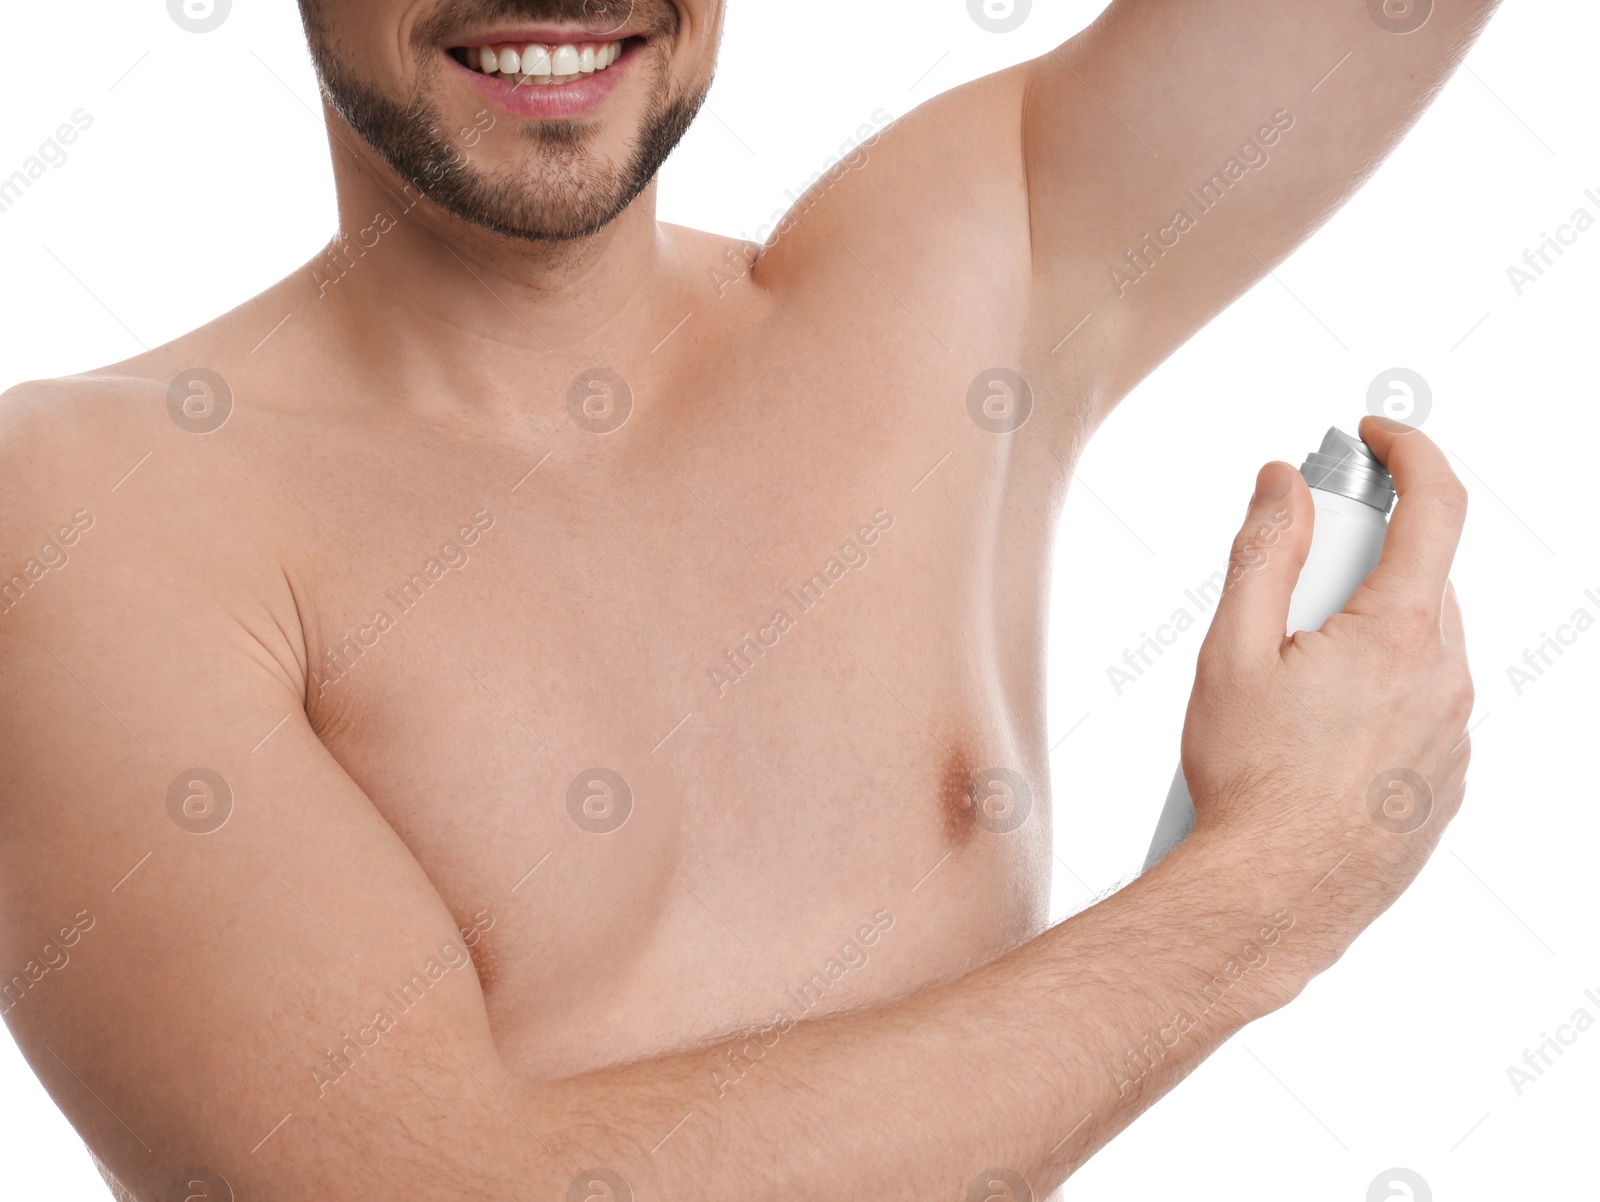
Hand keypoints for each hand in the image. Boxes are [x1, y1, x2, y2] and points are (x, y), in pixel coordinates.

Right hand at [1178, 416, 1473, 978]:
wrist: (1271, 901)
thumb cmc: (1246, 780)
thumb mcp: (1232, 651)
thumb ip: (1265, 553)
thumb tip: (1284, 483)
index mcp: (1402, 635)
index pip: (1437, 506)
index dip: (1408, 452)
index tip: (1373, 437)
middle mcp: (1447, 681)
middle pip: (1419, 581)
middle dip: (1360, 563)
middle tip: (1288, 588)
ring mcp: (1453, 739)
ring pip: (1420, 648)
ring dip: (1365, 636)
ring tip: (1286, 689)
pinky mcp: (1444, 785)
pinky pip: (1422, 709)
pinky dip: (1377, 696)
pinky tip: (1313, 738)